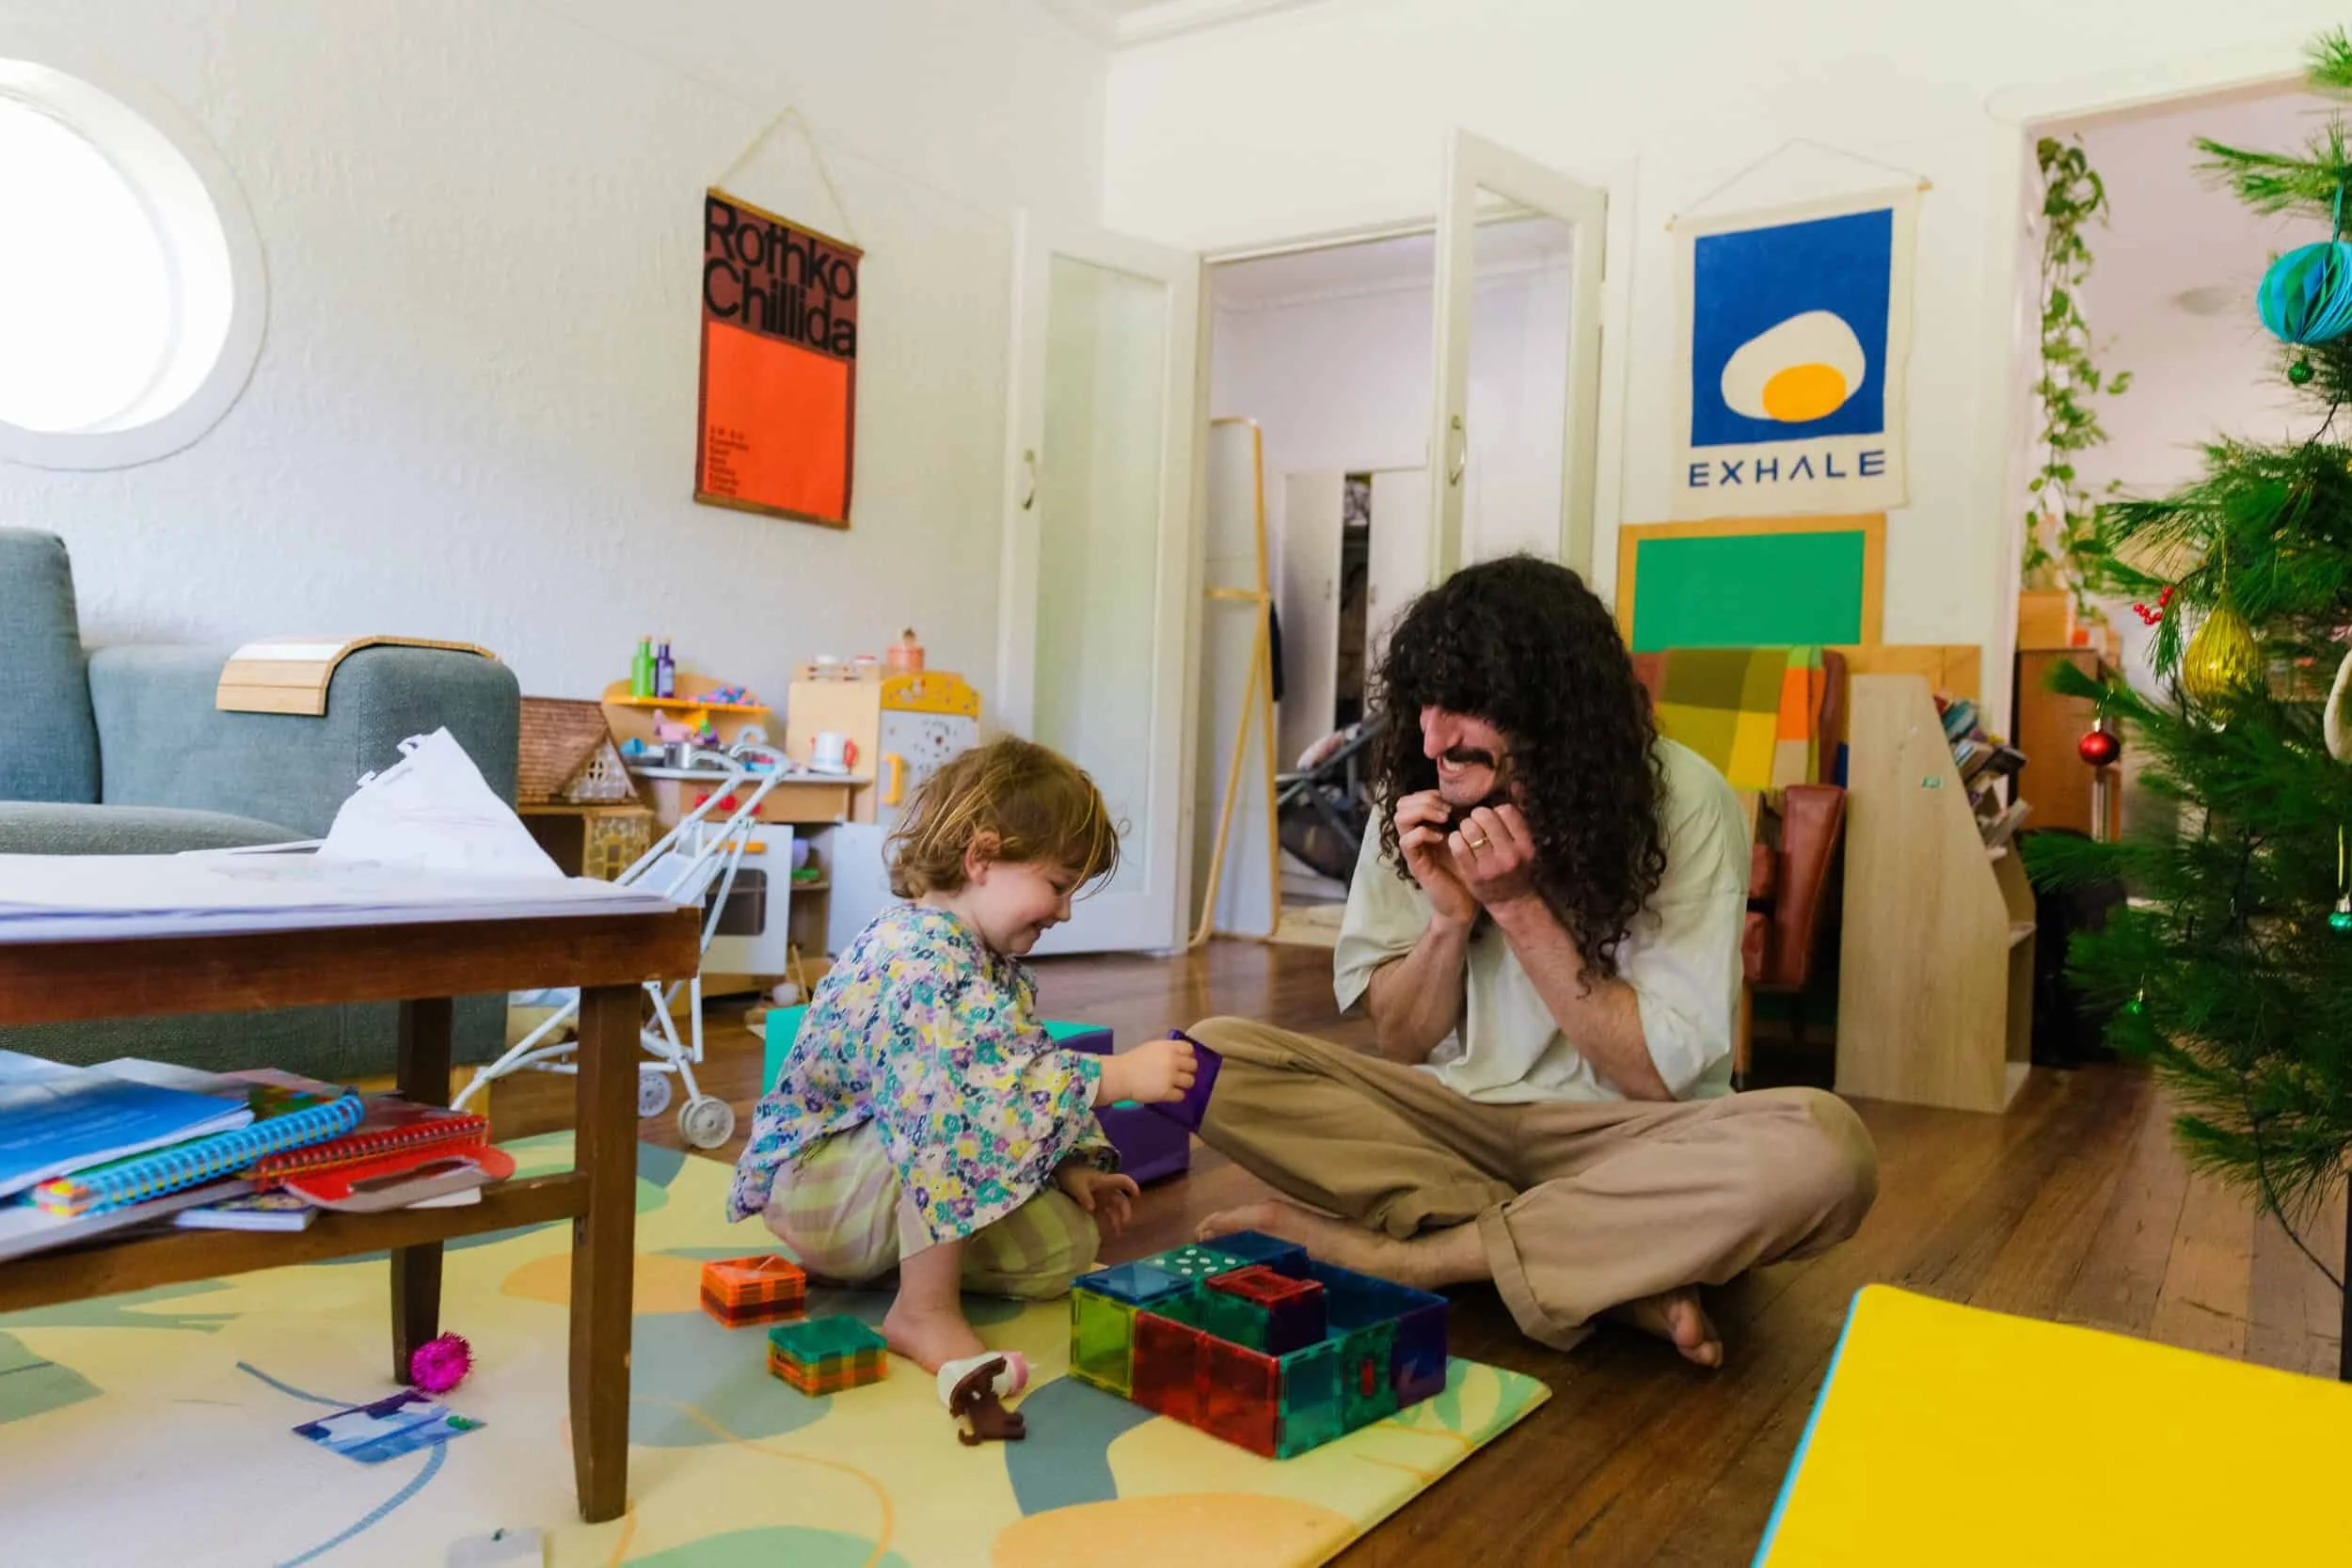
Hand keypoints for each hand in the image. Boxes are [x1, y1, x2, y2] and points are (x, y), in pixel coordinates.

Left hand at [1056, 1163, 1138, 1238]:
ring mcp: (1101, 1196)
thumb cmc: (1071, 1176)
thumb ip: (1084, 1197)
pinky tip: (1106, 1230)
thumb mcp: (1077, 1186)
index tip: (1137, 1195)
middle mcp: (1106, 1189)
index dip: (1131, 1186)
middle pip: (1121, 1199)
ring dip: (1117, 1219)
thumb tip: (1092, 1208)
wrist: (1061, 1173)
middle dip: (1125, 1211)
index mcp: (1105, 1182)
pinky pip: (1105, 1212)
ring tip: (1116, 1233)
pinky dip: (1107, 1220)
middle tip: (1125, 1224)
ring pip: (1114, 1207)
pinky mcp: (1095, 1202)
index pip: (1122, 1181)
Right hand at [1098, 1035, 1197, 1104]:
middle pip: (1193, 1066)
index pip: (1189, 1049)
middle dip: (1187, 1070)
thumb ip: (1167, 1050)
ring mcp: (1170, 1077)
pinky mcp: (1166, 1092)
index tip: (1183, 1062)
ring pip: (1190, 1081)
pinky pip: (1181, 1095)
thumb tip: (1180, 1056)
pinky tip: (1169, 1093)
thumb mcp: (1152, 1048)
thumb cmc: (1133, 1061)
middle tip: (1179, 1075)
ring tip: (1175, 1085)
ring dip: (1184, 1084)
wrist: (1120, 1076)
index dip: (1188, 1056)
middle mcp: (1172, 1060)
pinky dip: (1176, 1096)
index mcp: (1168, 1047)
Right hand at [1395, 791, 1477, 926]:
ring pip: (1400, 818)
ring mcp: (1414, 850)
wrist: (1465, 902)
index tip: (1452, 801)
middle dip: (1426, 799)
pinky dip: (1423, 833)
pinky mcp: (1415, 864)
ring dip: (1423, 812)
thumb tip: (1476, 793)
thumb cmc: (1469, 868)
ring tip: (1444, 819)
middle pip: (1402, 803)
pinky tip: (1442, 838)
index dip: (1430, 793)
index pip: (1413, 797)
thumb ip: (1465, 817)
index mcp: (1426, 826)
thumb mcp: (1469, 837)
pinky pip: (1407, 841)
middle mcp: (1415, 835)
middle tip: (1447, 810)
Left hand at [1449, 802, 1536, 910]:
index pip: (1506, 811)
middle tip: (1475, 823)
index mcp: (1525, 844)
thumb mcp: (1523, 842)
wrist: (1510, 901)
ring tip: (1467, 834)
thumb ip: (1518, 815)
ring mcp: (1490, 866)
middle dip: (1476, 816)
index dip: (1496, 811)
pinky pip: (1457, 844)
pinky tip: (1459, 843)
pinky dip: (1455, 839)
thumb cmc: (1515, 865)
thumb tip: (1515, 783)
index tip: (1493, 819)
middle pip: (1484, 816)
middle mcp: (1510, 855)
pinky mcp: (1472, 875)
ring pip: (1468, 828)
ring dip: (1464, 827)